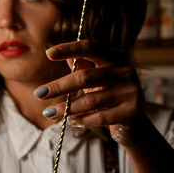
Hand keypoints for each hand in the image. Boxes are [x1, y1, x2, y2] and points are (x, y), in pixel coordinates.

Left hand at [34, 39, 148, 145]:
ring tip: (49, 113)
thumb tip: (61, 56)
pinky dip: (82, 120)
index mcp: (115, 57)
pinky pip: (99, 117)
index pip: (90, 47)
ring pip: (90, 100)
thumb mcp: (96, 80)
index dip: (69, 49)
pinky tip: (71, 122)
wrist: (134, 124)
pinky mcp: (132, 111)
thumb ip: (82, 67)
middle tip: (39, 93)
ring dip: (66, 108)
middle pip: (85, 76)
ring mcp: (131, 91)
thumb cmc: (109, 97)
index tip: (48, 53)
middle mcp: (125, 71)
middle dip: (59, 86)